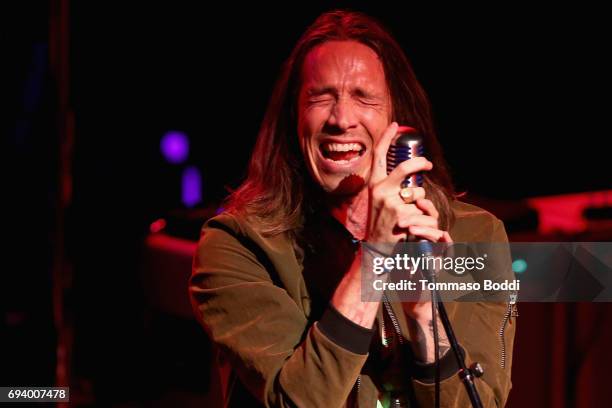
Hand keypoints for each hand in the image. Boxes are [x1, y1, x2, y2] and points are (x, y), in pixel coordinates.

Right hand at [365, 122, 449, 244]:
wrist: (377, 249)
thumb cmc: (382, 224)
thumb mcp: (380, 202)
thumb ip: (392, 188)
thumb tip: (411, 177)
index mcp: (374, 184)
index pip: (378, 155)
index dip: (386, 137)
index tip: (395, 124)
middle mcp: (380, 190)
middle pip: (406, 167)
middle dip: (421, 163)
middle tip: (428, 165)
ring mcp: (391, 202)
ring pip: (419, 194)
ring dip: (423, 204)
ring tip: (413, 217)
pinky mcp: (402, 214)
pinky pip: (424, 211)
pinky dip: (426, 220)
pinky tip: (416, 229)